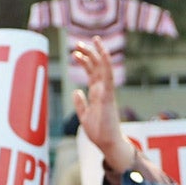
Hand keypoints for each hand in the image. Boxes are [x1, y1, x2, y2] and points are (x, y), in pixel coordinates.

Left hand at [72, 36, 134, 174]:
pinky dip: (106, 64)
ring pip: (103, 68)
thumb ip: (81, 103)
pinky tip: (104, 53)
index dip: (85, 61)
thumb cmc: (99, 132)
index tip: (76, 52)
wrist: (108, 144)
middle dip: (89, 53)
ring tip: (92, 41)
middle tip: (79, 43)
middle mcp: (103, 90)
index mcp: (97, 93)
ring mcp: (106, 92)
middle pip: (96, 67)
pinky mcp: (108, 96)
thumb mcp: (84, 116)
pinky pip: (108, 77)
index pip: (92, 73)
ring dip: (98, 53)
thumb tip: (76, 91)